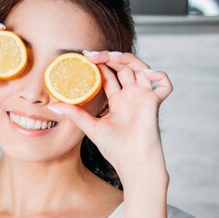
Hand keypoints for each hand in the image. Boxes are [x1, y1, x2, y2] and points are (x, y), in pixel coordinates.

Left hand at [48, 51, 172, 181]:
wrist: (132, 162)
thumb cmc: (115, 149)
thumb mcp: (91, 127)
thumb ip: (75, 114)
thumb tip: (53, 105)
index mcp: (118, 101)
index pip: (109, 76)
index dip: (99, 64)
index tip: (84, 57)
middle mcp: (131, 96)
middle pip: (124, 67)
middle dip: (109, 57)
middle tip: (92, 55)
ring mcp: (143, 97)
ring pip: (141, 68)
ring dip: (127, 59)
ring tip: (110, 57)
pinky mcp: (154, 102)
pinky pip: (165, 85)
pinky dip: (160, 75)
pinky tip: (146, 73)